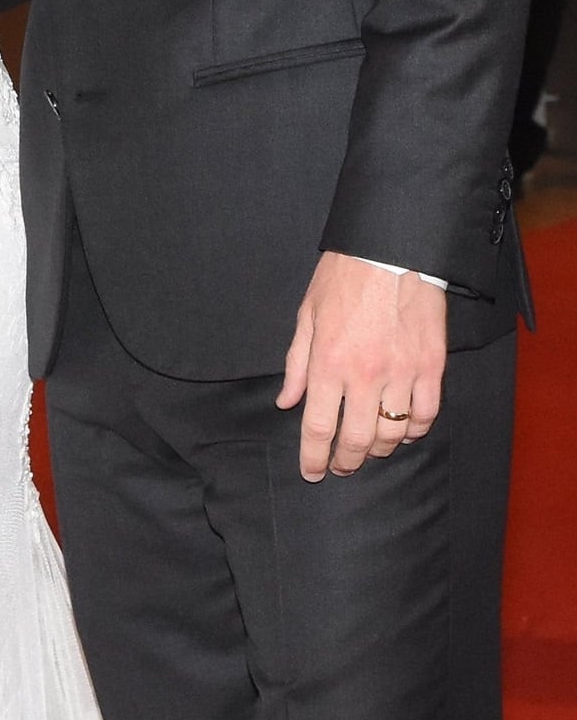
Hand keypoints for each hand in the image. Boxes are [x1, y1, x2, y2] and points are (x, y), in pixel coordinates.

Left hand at [276, 251, 445, 481]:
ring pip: (393, 434)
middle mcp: (365, 374)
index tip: (312, 471)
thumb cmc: (344, 277)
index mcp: (329, 362)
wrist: (390, 248)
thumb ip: (297, 364)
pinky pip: (426, 414)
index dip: (314, 457)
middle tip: (341, 467)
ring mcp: (402, 373)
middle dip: (346, 462)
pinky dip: (415, 430)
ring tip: (370, 450)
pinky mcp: (431, 366)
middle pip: (357, 440)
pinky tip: (405, 431)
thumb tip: (287, 402)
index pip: (319, 427)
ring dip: (379, 450)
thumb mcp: (308, 315)